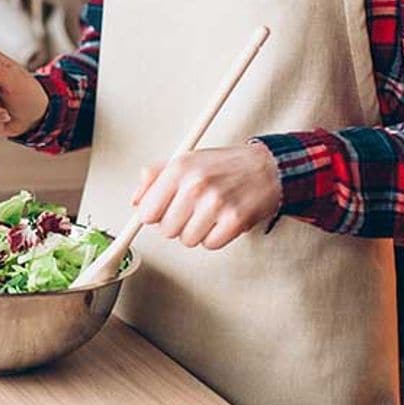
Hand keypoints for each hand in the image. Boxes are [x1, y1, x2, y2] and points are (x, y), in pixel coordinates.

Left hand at [131, 142, 281, 250]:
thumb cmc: (225, 165)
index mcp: (179, 168)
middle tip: (191, 211)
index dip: (153, 215)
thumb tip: (136, 201)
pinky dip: (214, 237)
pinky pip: (210, 244)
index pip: (147, 211)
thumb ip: (155, 177)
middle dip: (177, 224)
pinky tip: (221, 221)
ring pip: (187, 240)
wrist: (267, 168)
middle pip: (166, 230)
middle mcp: (195, 185)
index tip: (161, 214)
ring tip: (208, 214)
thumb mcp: (186, 160)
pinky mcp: (234, 220)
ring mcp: (216, 203)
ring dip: (196, 232)